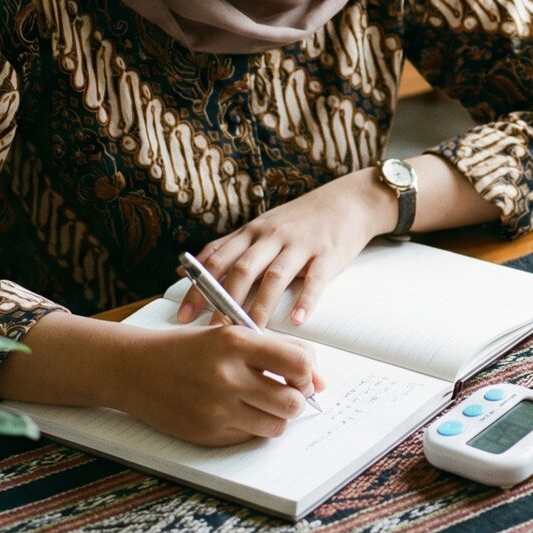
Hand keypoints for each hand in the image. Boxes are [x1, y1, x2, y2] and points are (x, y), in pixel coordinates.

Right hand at [121, 323, 326, 445]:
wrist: (136, 369)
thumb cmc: (190, 348)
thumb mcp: (233, 334)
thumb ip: (279, 352)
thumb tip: (321, 383)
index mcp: (236, 343)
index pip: (300, 362)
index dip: (308, 371)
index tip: (301, 374)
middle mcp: (227, 377)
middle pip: (293, 401)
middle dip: (296, 398)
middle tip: (284, 391)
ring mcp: (216, 409)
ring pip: (276, 425)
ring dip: (277, 416)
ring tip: (261, 402)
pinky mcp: (207, 433)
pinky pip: (250, 437)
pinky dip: (252, 427)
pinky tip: (236, 411)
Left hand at [178, 170, 395, 328]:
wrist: (348, 201)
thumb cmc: (299, 219)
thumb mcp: (259, 227)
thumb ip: (226, 248)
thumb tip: (185, 271)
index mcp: (253, 232)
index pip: (218, 260)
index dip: (199, 287)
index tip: (184, 315)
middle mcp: (273, 236)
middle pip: (243, 268)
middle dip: (225, 299)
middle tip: (213, 328)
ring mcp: (301, 244)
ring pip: (276, 275)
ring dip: (261, 305)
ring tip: (252, 331)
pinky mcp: (327, 254)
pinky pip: (315, 279)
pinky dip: (306, 299)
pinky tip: (298, 319)